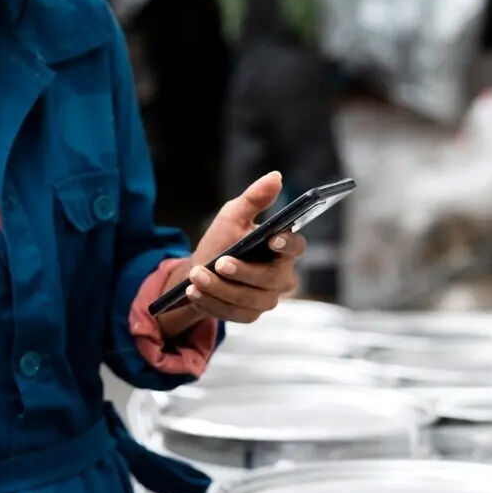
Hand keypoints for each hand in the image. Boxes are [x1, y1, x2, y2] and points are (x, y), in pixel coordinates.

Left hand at [159, 171, 303, 334]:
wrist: (200, 271)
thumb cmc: (223, 240)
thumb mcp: (233, 215)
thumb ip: (254, 198)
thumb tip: (275, 177)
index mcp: (283, 249)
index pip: (296, 247)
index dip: (287, 244)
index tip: (271, 237)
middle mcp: (281, 277)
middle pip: (271, 279)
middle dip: (243, 272)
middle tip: (219, 263)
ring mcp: (266, 299)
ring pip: (249, 299)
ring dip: (220, 289)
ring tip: (196, 277)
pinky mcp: (249, 315)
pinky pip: (234, 313)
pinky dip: (212, 303)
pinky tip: (194, 292)